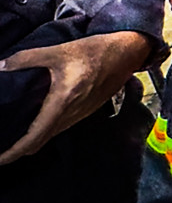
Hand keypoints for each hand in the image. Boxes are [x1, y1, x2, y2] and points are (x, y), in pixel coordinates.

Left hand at [0, 30, 151, 164]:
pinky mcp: (87, 110)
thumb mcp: (58, 50)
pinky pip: (61, 127)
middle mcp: (72, 113)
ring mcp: (81, 114)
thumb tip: (1, 66)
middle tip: (1, 150)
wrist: (127, 52)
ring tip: (15, 136)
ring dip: (33, 140)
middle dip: (19, 150)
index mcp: (62, 102)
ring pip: (51, 135)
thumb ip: (27, 58)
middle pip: (40, 142)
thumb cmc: (95, 50)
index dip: (14, 152)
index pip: (34, 138)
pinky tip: (38, 121)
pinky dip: (45, 131)